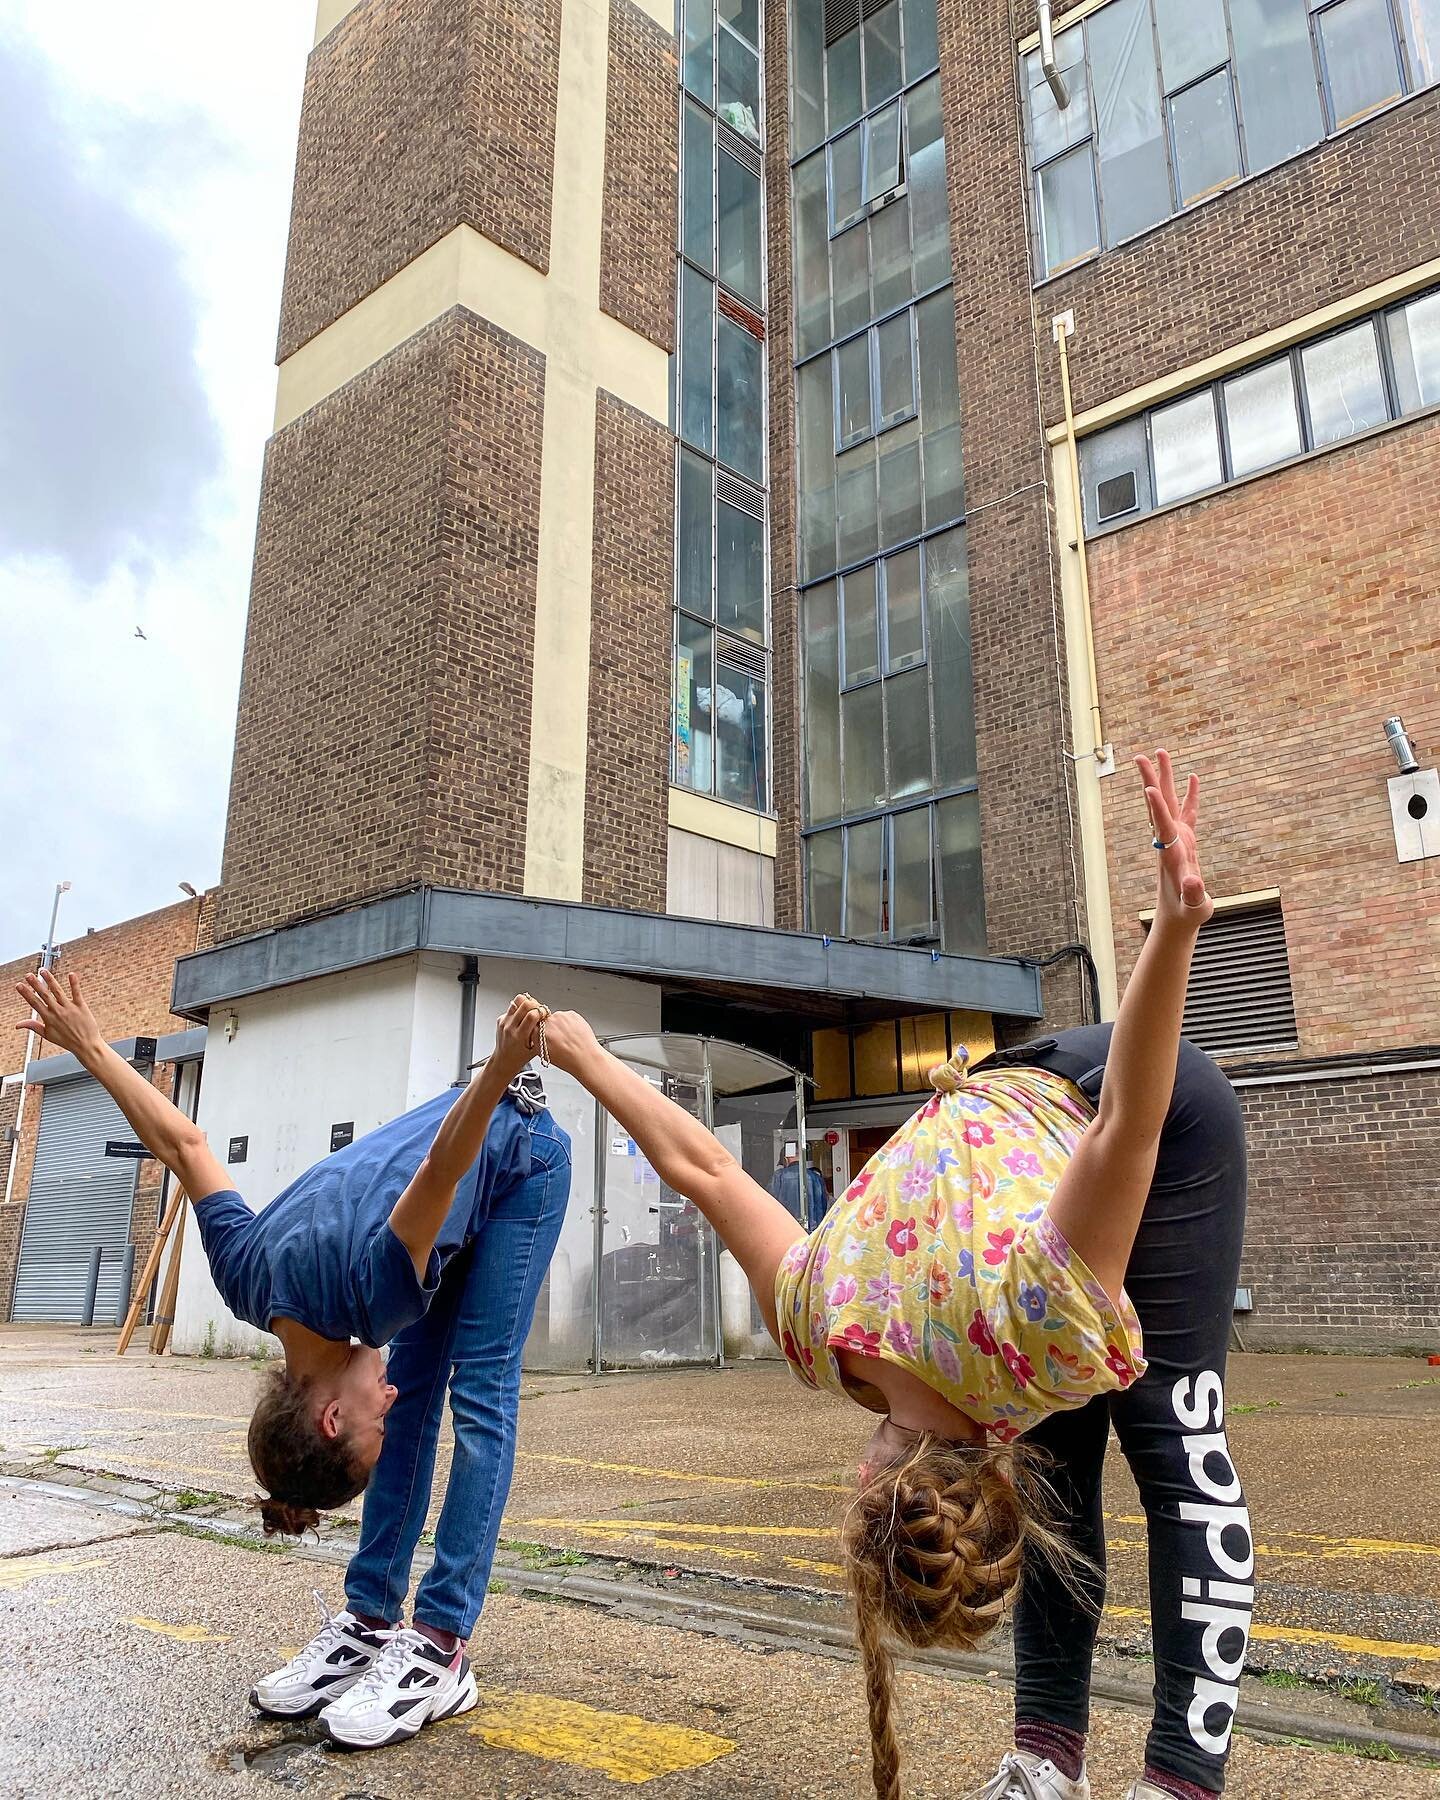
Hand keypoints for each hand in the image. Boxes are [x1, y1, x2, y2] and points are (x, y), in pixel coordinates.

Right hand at [13, 967, 104, 1059]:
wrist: (86, 1045)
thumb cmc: (66, 1040)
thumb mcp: (47, 1035)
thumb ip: (33, 1026)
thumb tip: (17, 1025)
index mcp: (48, 1018)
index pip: (34, 1003)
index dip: (26, 993)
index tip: (19, 985)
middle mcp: (58, 1012)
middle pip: (44, 995)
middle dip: (35, 984)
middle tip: (28, 974)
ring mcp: (69, 1008)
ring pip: (58, 991)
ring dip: (50, 980)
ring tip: (43, 971)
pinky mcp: (81, 1006)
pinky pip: (76, 993)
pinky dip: (74, 984)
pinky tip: (71, 974)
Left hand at [486, 994, 544, 1085]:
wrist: (504, 1061)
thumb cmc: (520, 1057)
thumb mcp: (535, 1048)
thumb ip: (540, 1034)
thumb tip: (547, 1018)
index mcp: (519, 1036)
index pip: (532, 1015)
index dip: (541, 1012)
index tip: (545, 1015)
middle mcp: (510, 1027)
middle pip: (524, 1004)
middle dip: (535, 1005)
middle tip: (539, 1011)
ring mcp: (504, 1022)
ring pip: (517, 1001)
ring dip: (527, 1004)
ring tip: (531, 1011)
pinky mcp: (500, 1019)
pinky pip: (512, 1007)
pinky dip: (520, 1009)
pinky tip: (523, 1017)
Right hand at [532, 1009, 598, 1075]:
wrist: (586, 1057)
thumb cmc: (567, 1059)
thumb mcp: (544, 1054)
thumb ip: (537, 1041)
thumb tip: (535, 1034)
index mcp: (538, 1032)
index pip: (534, 1025)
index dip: (540, 1031)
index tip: (545, 1034)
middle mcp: (548, 1022)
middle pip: (546, 1020)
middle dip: (551, 1027)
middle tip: (558, 1037)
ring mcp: (560, 1016)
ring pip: (558, 1018)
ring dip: (561, 1024)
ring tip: (568, 1037)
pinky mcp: (572, 1014)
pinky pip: (568, 1016)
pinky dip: (571, 1023)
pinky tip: (574, 1033)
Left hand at [1136, 749, 1212, 930]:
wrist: (1178, 918)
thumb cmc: (1187, 913)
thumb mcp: (1194, 907)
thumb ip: (1194, 895)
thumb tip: (1194, 882)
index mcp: (1170, 854)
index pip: (1162, 827)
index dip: (1157, 808)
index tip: (1149, 788)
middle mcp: (1168, 842)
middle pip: (1158, 806)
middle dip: (1150, 781)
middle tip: (1141, 756)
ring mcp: (1176, 839)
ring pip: (1169, 803)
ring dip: (1165, 778)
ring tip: (1162, 753)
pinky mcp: (1185, 841)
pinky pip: (1187, 813)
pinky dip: (1190, 795)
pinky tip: (1193, 778)